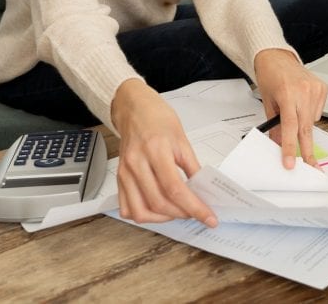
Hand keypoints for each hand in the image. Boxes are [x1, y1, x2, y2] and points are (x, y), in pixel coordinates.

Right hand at [111, 79, 217, 226]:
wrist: (134, 109)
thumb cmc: (157, 119)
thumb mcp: (182, 139)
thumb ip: (192, 167)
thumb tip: (203, 190)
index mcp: (155, 150)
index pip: (175, 188)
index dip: (194, 207)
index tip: (208, 217)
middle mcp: (136, 164)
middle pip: (159, 202)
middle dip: (182, 213)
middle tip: (196, 212)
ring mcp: (125, 173)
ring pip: (140, 211)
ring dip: (162, 219)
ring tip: (177, 211)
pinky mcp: (119, 179)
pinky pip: (127, 208)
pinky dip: (144, 214)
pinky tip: (158, 209)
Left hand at [253, 49, 327, 169]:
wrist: (276, 57)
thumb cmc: (269, 77)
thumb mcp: (267, 103)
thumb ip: (274, 126)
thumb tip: (280, 145)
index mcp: (287, 93)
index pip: (290, 126)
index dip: (290, 147)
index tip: (290, 162)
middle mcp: (303, 90)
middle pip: (306, 128)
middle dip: (307, 150)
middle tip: (311, 166)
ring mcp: (315, 88)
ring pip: (312, 121)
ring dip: (304, 126)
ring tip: (293, 111)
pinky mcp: (323, 87)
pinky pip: (318, 112)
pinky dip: (310, 114)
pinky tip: (302, 103)